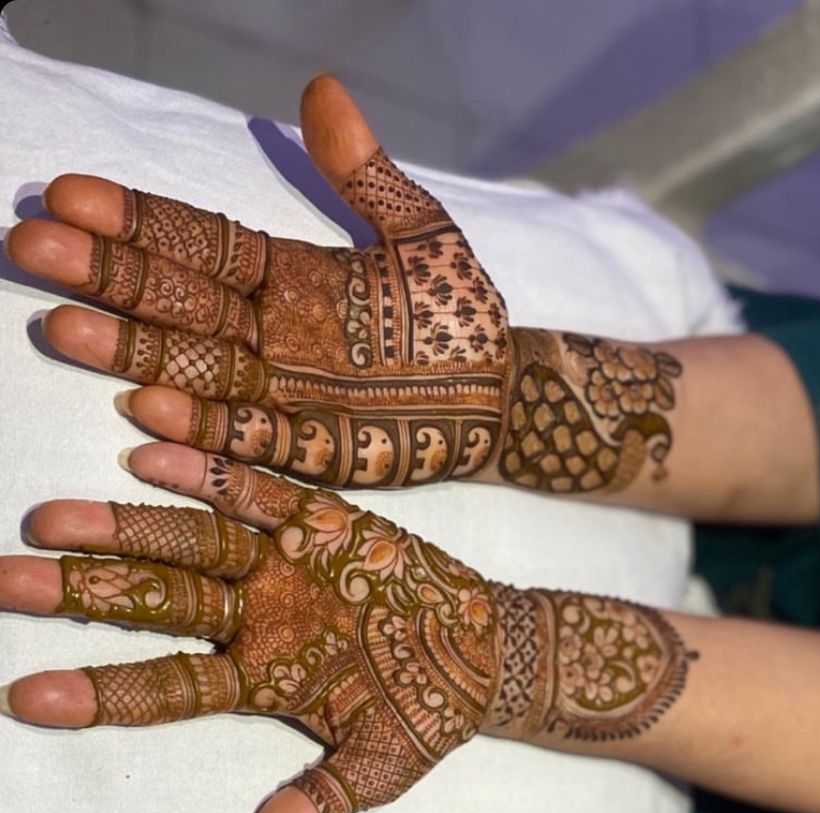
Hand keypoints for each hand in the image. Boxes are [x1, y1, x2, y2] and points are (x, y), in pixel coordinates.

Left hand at [0, 446, 502, 812]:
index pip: (163, 687)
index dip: (98, 691)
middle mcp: (252, 616)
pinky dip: (207, 465)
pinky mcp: (318, 515)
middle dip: (80, 593)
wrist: (487, 651)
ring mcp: (279, 563)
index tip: (23, 697)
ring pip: (185, 542)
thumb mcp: (380, 770)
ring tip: (49, 519)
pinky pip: (255, 486)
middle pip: (152, 603)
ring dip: (120, 528)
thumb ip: (316, 805)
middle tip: (0, 581)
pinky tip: (145, 445)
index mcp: (260, 679)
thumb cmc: (428, 714)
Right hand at [7, 76, 509, 491]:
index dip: (137, 218)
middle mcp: (267, 336)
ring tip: (63, 328)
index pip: (197, 242)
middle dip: (105, 276)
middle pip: (175, 302)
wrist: (506, 396)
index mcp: (285, 277)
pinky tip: (143, 411)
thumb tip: (321, 89)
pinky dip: (198, 431)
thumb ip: (363, 172)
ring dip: (128, 352)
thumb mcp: (417, 233)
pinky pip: (245, 442)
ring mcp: (281, 396)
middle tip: (30, 247)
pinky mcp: (309, 452)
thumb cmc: (459, 314)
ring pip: (192, 370)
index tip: (69, 192)